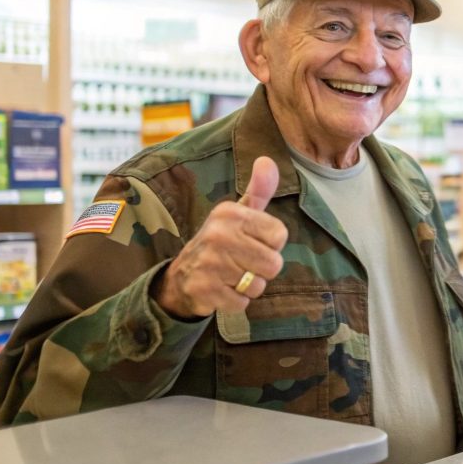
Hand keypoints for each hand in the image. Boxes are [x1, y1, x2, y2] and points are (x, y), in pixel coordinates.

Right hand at [153, 156, 287, 317]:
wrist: (182, 276)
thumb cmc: (222, 241)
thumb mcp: (240, 213)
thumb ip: (259, 189)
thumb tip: (267, 160)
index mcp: (230, 213)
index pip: (280, 235)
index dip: (270, 244)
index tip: (251, 241)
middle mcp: (218, 234)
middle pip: (273, 264)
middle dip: (262, 269)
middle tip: (241, 263)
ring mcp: (209, 263)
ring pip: (258, 285)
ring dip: (248, 286)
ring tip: (230, 275)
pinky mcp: (204, 290)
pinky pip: (242, 303)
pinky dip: (235, 301)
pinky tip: (221, 289)